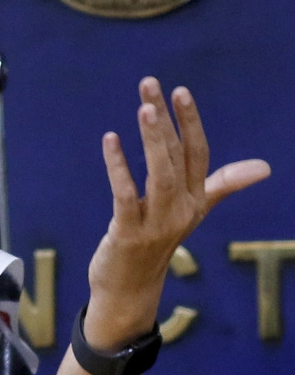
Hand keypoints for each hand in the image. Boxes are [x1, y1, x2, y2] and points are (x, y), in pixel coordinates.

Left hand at [83, 78, 269, 350]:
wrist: (130, 288)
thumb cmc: (157, 241)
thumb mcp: (192, 211)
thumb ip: (222, 184)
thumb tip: (264, 166)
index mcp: (195, 200)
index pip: (198, 154)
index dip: (190, 122)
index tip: (180, 90)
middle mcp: (181, 210)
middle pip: (177, 158)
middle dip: (167, 121)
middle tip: (151, 86)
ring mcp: (156, 224)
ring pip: (159, 175)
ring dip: (152, 141)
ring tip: (143, 108)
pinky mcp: (129, 234)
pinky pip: (125, 195)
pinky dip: (118, 167)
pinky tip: (110, 140)